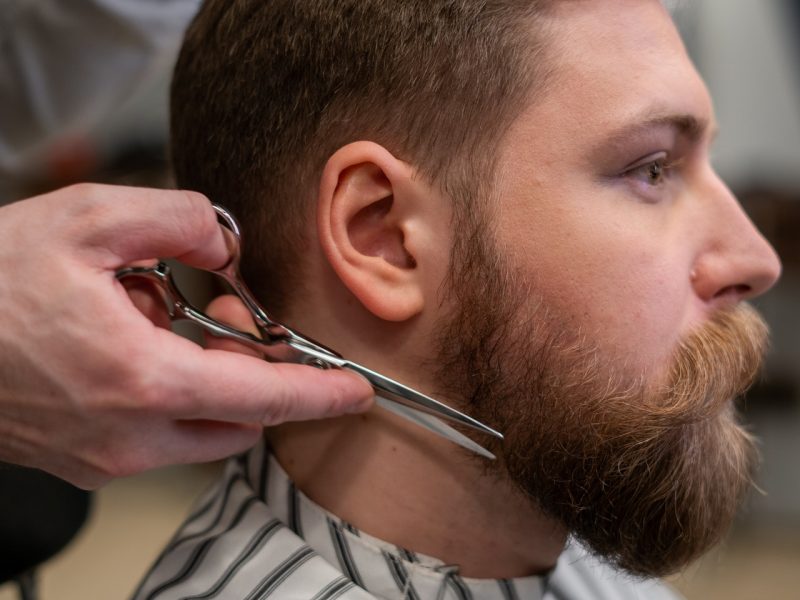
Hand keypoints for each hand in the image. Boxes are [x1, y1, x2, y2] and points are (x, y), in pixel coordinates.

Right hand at [0, 184, 372, 487]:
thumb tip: (226, 246)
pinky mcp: (87, 462)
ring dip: (210, 383)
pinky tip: (131, 348)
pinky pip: (159, 437)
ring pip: (201, 431)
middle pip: (238, 418)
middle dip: (253, 371)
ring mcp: (106, 457)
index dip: (318, 395)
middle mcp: (130, 435)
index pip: (262, 398)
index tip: (357, 393)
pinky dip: (171, 396)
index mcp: (143, 380)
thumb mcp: (87, 219)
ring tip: (163, 321)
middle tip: (231, 318)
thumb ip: (177, 220)